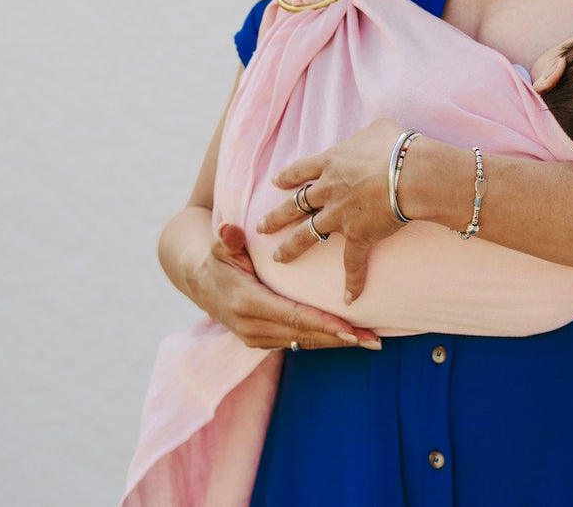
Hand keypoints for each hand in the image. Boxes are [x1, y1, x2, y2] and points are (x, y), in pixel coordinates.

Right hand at [195, 222, 381, 350]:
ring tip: (370, 342)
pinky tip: (350, 339)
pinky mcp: (263, 340)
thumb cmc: (218, 258)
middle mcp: (252, 327)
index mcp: (246, 303)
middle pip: (304, 335)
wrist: (199, 282)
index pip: (292, 316)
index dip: (323, 323)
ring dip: (337, 343)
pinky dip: (325, 340)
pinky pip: (299, 342)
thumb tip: (228, 230)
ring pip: (304, 342)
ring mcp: (257, 337)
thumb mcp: (220, 247)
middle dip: (340, 338)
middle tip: (373, 341)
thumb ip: (228, 239)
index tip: (350, 328)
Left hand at [256, 119, 407, 304]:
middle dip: (276, 217)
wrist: (409, 173)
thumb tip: (365, 139)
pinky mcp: (358, 236)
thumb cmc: (395, 147)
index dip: (287, 177)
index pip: (300, 171)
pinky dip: (352, 281)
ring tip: (278, 259)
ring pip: (307, 234)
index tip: (275, 183)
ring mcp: (340, 216)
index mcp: (330, 163)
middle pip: (294, 206)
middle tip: (261, 227)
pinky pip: (352, 263)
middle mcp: (328, 191)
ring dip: (292, 248)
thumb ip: (362, 137)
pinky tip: (348, 298)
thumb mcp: (375, 129)